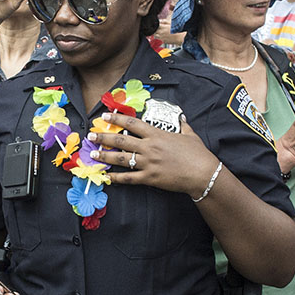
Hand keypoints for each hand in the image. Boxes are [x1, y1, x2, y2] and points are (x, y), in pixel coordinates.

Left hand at [88, 112, 218, 196]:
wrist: (202, 173)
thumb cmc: (198, 154)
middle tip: (91, 135)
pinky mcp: (150, 178)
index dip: (117, 119)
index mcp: (157, 134)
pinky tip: (107, 177)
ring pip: (121, 158)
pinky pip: (129, 178)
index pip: (132, 123)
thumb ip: (183, 126)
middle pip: (121, 140)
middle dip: (104, 137)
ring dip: (105, 155)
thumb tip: (182, 119)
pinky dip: (116, 178)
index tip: (105, 117)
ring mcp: (148, 163)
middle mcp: (149, 147)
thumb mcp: (190, 135)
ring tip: (93, 154)